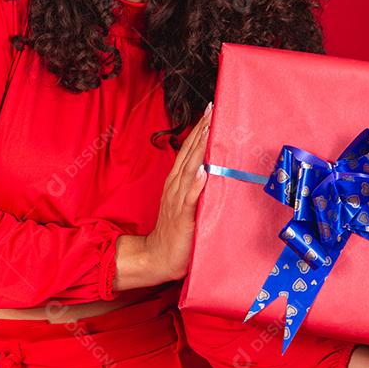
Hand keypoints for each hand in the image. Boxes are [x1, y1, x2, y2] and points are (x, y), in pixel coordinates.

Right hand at [143, 101, 212, 282]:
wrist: (157, 257)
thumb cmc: (175, 232)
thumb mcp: (186, 204)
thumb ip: (196, 187)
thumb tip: (210, 168)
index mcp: (177, 182)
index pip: (189, 151)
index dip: (199, 131)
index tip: (210, 111)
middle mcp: (175, 187)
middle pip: (189, 153)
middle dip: (200, 131)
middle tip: (211, 109)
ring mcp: (177, 200)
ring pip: (189, 169)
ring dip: (199, 149)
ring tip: (208, 129)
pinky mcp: (182, 217)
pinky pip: (189, 198)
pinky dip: (196, 184)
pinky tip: (203, 171)